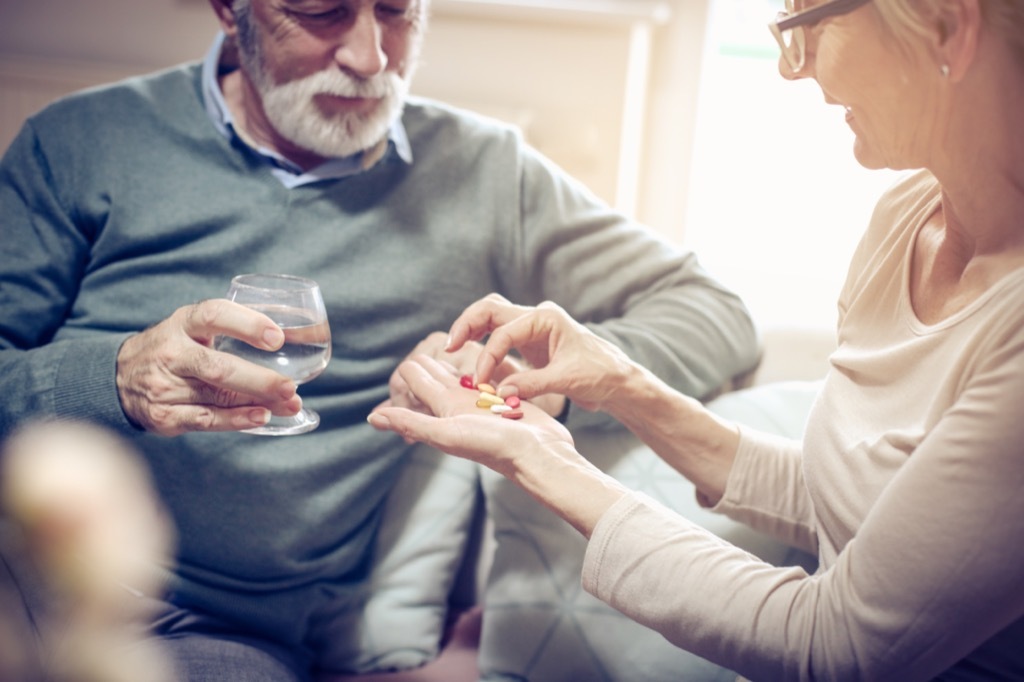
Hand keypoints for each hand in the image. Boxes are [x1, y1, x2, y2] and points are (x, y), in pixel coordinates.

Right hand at [116, 300, 301, 435]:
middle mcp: (171, 353)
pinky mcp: (164, 415)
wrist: (118, 377)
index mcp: (182, 323)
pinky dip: (236, 420)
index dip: (247, 324)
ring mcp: (164, 386)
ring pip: (217, 396)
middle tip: (290, 386)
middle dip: (259, 379)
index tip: (277, 337)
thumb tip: (299, 335)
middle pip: (218, 367)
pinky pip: (206, 420)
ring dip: (258, 402)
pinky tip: (261, 417)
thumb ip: (234, 327)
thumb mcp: (193, 327)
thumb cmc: (175, 349)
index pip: (214, 315)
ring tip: (290, 404)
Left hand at [368, 354, 572, 478]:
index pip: (418, 382)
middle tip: (416, 346)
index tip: (399, 359)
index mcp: (444, 410)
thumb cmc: (495, 447)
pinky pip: (487, 380)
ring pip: (461, 378)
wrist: (539, 455)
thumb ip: (411, 422)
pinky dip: (479, 369)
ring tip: (442, 347)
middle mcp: (461, 405)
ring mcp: (484, 402)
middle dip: (424, 365)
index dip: (407, 371)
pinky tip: (478, 358)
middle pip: (437, 379)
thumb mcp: (448, 434)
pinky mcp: (506, 399)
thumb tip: (372, 417)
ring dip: (450, 365)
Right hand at [446, 294, 637, 411]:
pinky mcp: (531, 343)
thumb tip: (499, 392)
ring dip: (472, 330)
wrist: (619, 381)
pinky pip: (499, 336)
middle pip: (491, 310)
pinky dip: (484, 343)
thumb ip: (531, 385)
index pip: (504, 331)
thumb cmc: (600, 374)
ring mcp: (533, 328)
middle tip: (448, 346)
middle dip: (467, 325)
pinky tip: (471, 356)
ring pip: (492, 318)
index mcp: (546, 318)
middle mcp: (537, 317)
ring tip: (452, 347)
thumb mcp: (566, 380)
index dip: (487, 356)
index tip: (480, 381)